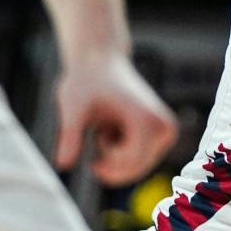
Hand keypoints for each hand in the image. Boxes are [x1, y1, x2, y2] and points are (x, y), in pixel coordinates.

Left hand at [56, 52, 176, 185]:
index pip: (130, 162)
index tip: (91, 151)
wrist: (101, 62)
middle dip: (111, 163)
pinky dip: (122, 153)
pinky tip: (115, 129)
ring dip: (115, 157)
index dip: (107, 163)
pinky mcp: (164, 134)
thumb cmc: (86, 81)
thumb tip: (62, 165)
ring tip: (107, 128)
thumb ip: (70, 136)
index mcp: (147, 119)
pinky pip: (140, 160)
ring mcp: (167, 131)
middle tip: (98, 136)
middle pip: (136, 168)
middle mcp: (164, 127)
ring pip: (138, 167)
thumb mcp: (72, 109)